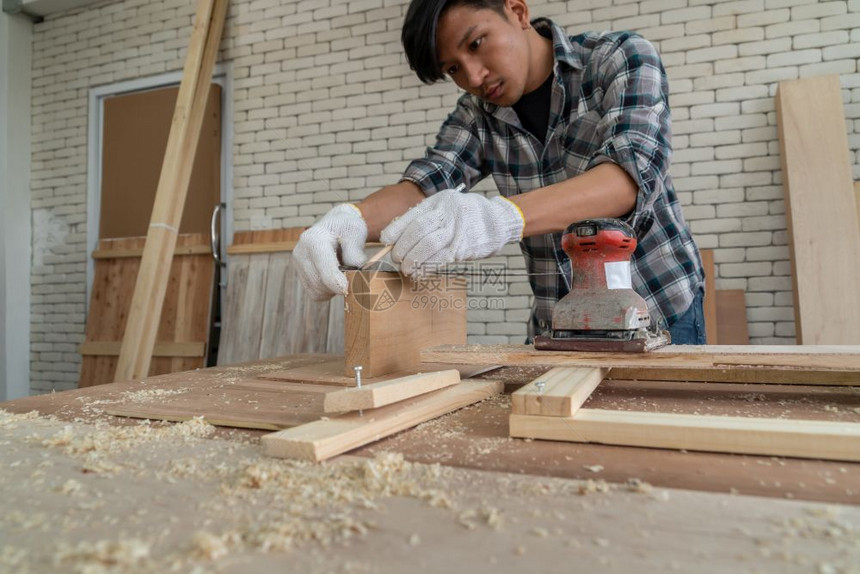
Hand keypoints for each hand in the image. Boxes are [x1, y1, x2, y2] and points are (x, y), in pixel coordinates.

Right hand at [294, 204, 367, 299]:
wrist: (335, 226)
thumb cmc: (347, 228)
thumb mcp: (356, 233)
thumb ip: (355, 254)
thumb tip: (354, 274)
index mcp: (313, 240)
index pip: (325, 269)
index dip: (339, 283)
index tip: (350, 290)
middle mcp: (301, 253)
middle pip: (320, 284)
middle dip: (339, 285)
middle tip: (354, 276)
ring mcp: (298, 265)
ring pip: (317, 291)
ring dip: (333, 289)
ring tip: (343, 273)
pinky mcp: (300, 275)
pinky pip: (315, 294)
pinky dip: (327, 291)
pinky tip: (335, 278)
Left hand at [380, 189, 523, 276]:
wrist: (498, 220)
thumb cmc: (467, 216)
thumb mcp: (446, 206)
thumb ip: (427, 217)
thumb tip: (400, 236)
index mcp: (439, 202)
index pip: (412, 215)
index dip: (396, 229)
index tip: (385, 240)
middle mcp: (447, 214)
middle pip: (417, 231)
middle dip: (402, 247)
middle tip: (396, 258)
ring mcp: (457, 230)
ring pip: (428, 246)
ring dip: (413, 259)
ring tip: (406, 268)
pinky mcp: (464, 247)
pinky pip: (441, 258)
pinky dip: (428, 267)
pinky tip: (420, 271)